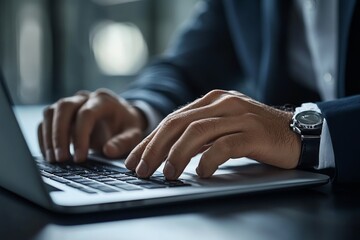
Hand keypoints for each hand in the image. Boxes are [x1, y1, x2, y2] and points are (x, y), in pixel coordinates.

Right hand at [38, 89, 146, 162]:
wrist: (122, 117)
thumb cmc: (127, 126)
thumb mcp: (133, 134)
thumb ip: (123, 142)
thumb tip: (108, 151)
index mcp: (104, 100)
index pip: (86, 113)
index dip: (80, 136)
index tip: (80, 158)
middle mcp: (85, 97)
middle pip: (64, 107)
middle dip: (59, 134)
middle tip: (61, 159)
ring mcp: (72, 103)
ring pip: (51, 112)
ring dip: (49, 136)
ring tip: (54, 160)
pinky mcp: (61, 112)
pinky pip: (46, 120)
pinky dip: (44, 137)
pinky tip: (49, 155)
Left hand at [125, 90, 300, 179]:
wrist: (296, 131)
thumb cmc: (255, 133)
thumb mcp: (223, 127)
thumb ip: (199, 133)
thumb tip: (169, 151)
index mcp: (211, 100)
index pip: (172, 119)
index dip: (150, 140)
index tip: (134, 159)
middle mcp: (222, 103)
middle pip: (179, 123)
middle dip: (155, 147)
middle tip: (142, 169)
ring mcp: (238, 115)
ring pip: (198, 131)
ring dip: (177, 154)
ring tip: (167, 174)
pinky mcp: (253, 131)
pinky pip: (226, 144)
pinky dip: (209, 158)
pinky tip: (201, 172)